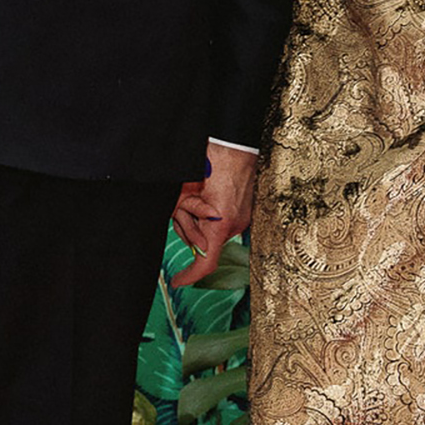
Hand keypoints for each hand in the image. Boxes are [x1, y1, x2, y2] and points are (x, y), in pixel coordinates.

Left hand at [170, 143, 256, 287]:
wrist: (237, 143)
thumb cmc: (214, 160)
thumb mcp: (189, 189)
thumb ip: (183, 212)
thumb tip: (179, 223)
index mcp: (220, 223)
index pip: (206, 263)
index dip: (190, 276)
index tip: (178, 281)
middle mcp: (235, 225)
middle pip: (204, 242)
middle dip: (189, 228)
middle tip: (182, 204)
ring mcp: (243, 218)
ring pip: (213, 230)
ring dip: (200, 217)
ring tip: (196, 190)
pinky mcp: (246, 211)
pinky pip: (225, 221)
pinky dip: (213, 213)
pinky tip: (208, 193)